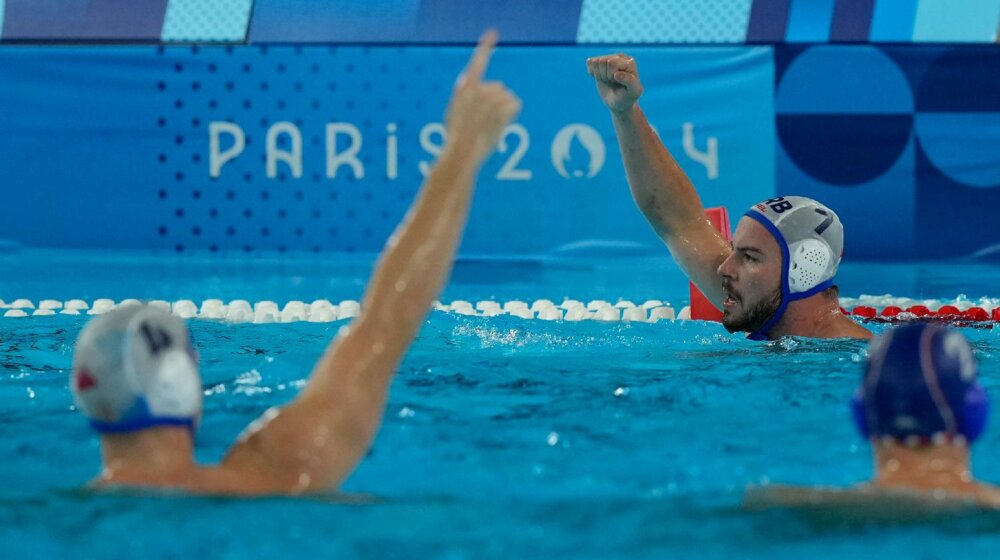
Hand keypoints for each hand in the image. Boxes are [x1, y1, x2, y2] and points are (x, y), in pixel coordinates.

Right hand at [445, 30, 521, 162]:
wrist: (462, 151)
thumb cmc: (456, 138)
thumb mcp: (453, 112)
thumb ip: (460, 94)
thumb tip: (464, 80)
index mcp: (466, 87)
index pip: (477, 62)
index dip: (485, 46)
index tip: (493, 32)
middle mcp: (480, 88)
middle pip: (498, 87)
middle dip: (495, 102)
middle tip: (484, 120)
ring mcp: (493, 97)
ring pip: (508, 97)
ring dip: (503, 110)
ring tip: (490, 125)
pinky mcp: (503, 107)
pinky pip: (515, 104)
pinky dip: (511, 115)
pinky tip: (500, 125)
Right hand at [586, 54, 642, 113]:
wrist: (618, 102)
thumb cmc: (627, 97)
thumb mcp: (633, 91)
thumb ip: (629, 81)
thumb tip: (617, 74)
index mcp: (630, 62)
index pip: (612, 63)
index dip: (612, 76)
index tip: (621, 84)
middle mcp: (620, 57)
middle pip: (603, 61)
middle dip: (606, 75)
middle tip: (613, 83)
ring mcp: (610, 58)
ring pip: (595, 62)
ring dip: (600, 75)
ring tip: (609, 80)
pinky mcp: (600, 62)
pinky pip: (590, 62)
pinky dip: (592, 73)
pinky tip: (600, 77)